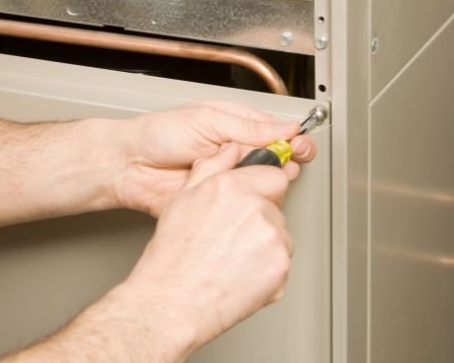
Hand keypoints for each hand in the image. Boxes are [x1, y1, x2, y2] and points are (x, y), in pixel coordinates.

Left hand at [112, 101, 316, 216]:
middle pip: (277, 160)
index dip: (294, 141)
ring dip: (267, 182)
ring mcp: (230, 179)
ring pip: (263, 185)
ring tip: (257, 176)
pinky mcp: (220, 202)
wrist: (130, 166)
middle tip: (285, 163)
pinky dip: (248, 203)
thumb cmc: (159, 135)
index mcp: (237, 127)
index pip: (278, 132)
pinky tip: (245, 195)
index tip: (301, 147)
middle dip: (286, 162)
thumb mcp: (208, 121)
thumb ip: (248, 127)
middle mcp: (237, 153)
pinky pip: (243, 206)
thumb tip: (286, 127)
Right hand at [113, 142, 294, 356]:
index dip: (263, 191)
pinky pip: (282, 264)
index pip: (273, 176)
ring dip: (264, 248)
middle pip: (276, 209)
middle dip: (261, 222)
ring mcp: (271, 237)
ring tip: (232, 262)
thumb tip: (229, 151)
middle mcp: (255, 208)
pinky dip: (267, 273)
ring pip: (280, 238)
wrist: (172, 303)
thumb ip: (211, 168)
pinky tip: (240, 277)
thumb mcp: (182, 200)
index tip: (254, 204)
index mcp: (231, 187)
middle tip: (231, 242)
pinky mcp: (280, 266)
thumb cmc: (172, 259)